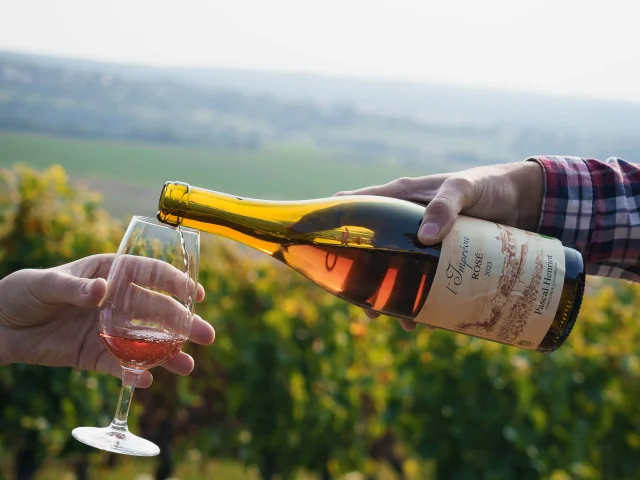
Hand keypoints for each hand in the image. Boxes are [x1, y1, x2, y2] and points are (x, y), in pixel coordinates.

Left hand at [0, 254, 215, 386]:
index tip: (197, 294)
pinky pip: (118, 365)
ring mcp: (108, 330)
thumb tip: (101, 291)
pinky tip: (146, 380)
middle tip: (206, 335)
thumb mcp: (44, 283)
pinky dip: (132, 373)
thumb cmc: (22, 292)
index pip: (150, 274)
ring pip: (145, 342)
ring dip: (168, 353)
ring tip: (189, 366)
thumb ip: (73, 287)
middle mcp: (116, 301)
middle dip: (183, 323)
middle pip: (156, 311)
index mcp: (110, 274)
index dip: (176, 283)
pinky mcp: (94, 355)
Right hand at [335, 160, 543, 329]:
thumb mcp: (464, 188)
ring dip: (392, 296)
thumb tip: (425, 238)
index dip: (330, 221)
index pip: (354, 206)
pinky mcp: (444, 259)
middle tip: (363, 304)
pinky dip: (422, 302)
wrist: (525, 200)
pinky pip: (425, 283)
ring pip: (395, 272)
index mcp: (400, 198)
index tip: (312, 241)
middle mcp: (405, 221)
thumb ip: (445, 205)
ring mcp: (423, 243)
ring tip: (398, 320)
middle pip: (370, 249)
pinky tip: (427, 321)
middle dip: (362, 276)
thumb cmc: (488, 184)